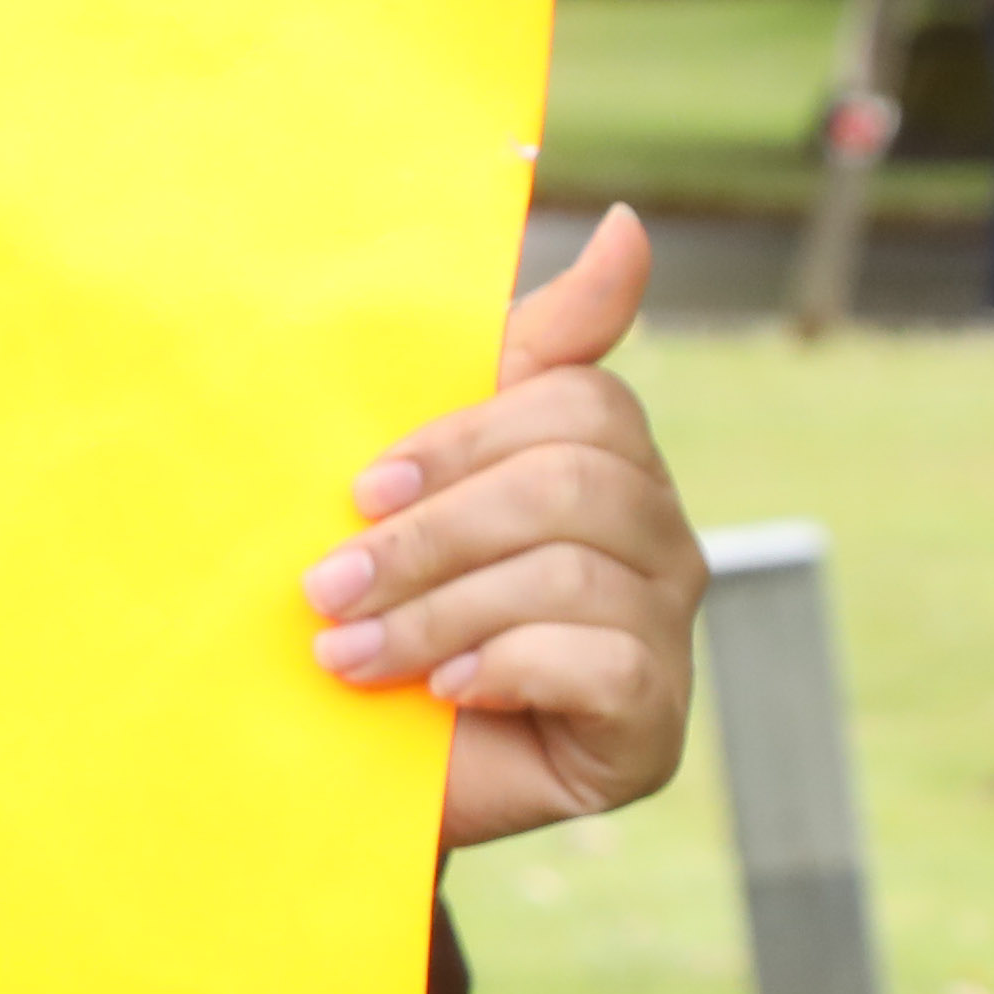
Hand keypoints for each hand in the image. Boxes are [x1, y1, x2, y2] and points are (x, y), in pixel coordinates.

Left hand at [304, 205, 701, 848]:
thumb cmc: (384, 603)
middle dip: (430, 537)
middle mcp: (657, 542)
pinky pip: (608, 664)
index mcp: (605, 465)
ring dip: (435, 612)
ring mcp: (666, 635)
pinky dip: (506, 668)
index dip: (462, 438)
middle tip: (328, 588)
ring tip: (348, 653)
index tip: (360, 490)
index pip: (579, 400)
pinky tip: (446, 693)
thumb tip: (631, 228)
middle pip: (573, 484)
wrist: (353, 765)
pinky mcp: (652, 727)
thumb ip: (518, 351)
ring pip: (572, 574)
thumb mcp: (419, 474)